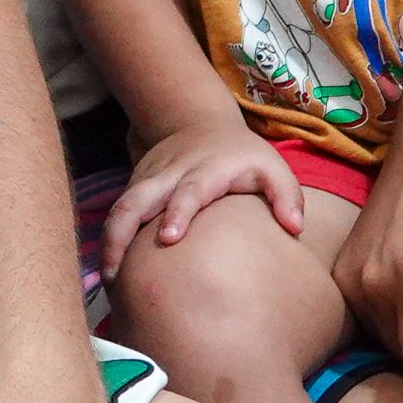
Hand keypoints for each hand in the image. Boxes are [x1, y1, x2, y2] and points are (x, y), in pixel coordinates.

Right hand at [96, 118, 304, 279]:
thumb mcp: (271, 166)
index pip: (189, 190)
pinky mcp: (136, 187)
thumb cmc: (241, 155)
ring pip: (120, 207)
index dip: (178, 212)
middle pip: (139, 200)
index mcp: (206, 170)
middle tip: (117, 273)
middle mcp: (171, 175)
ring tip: (107, 280)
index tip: (169, 238)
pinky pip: (117, 213)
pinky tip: (109, 270)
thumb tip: (295, 229)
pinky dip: (109, 239)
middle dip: (124, 233)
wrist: (197, 122)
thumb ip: (287, 196)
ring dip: (110, 241)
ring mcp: (149, 181)